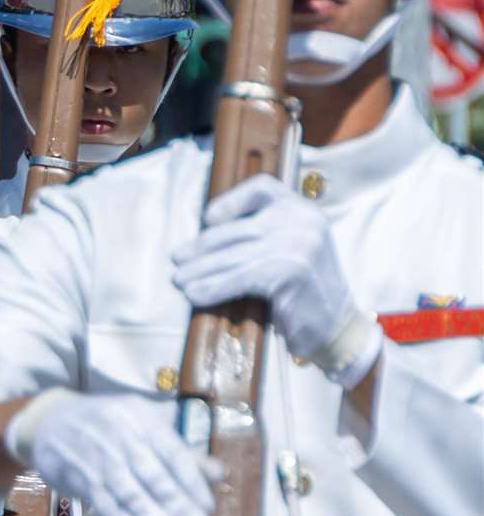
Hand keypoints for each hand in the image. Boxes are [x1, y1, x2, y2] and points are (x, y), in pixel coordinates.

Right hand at [7, 390, 219, 515]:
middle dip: (176, 504)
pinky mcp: (76, 474)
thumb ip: (179, 451)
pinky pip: (104, 502)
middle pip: (151, 474)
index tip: (206, 508)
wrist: (48, 422)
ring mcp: (94, 454)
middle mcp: (117, 432)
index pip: (172, 452)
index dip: (192, 482)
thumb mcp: (142, 426)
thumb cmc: (106, 426)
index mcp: (140, 417)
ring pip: (128, 491)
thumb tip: (218, 473)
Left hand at [170, 175, 372, 381]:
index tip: (208, 219)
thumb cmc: (304, 292)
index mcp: (304, 211)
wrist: (339, 328)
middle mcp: (302, 222)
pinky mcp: (288, 272)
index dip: (230, 200)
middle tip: (177, 260)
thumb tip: (204, 235)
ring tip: (178, 281)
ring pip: (230, 256)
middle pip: (235, 229)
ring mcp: (297, 246)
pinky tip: (194, 295)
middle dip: (200, 248)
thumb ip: (262, 235)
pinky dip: (210, 288)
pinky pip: (236, 278)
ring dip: (197, 271)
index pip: (262, 187)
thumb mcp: (291, 250)